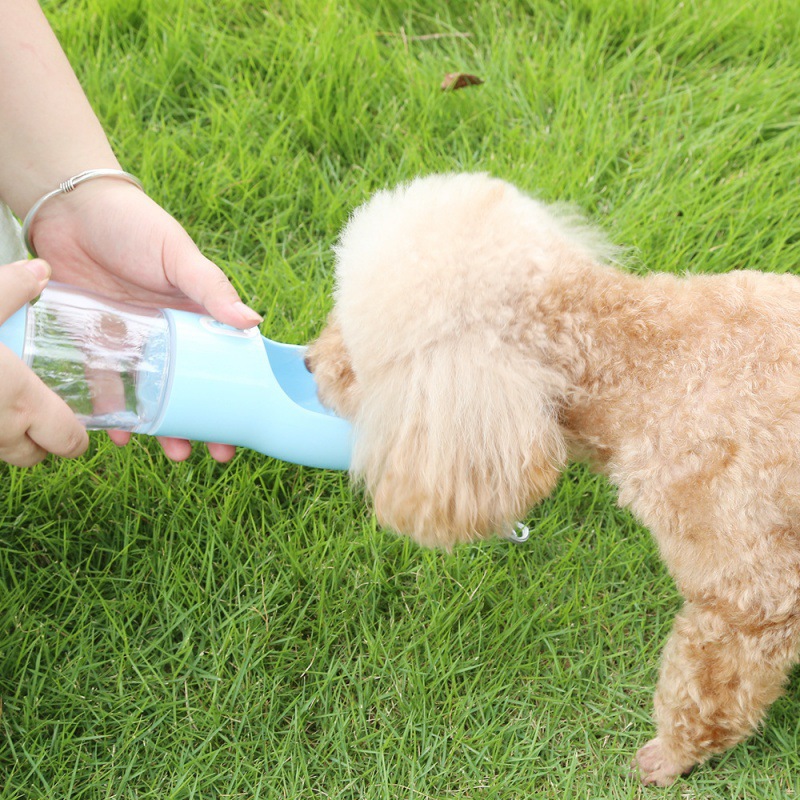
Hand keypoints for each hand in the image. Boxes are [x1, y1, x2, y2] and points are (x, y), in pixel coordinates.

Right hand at [0, 260, 88, 465]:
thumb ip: (12, 289)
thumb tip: (40, 271)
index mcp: (20, 400)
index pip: (66, 440)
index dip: (76, 439)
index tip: (78, 429)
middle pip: (32, 456)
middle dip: (40, 441)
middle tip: (39, 416)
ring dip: (6, 438)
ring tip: (3, 404)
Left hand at [28, 178, 262, 461]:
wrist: (71, 207)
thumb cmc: (134, 225)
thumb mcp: (178, 255)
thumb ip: (211, 287)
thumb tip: (254, 321)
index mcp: (195, 318)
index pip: (221, 367)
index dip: (231, 400)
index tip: (237, 433)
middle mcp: (167, 337)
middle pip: (187, 391)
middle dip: (197, 426)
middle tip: (200, 454)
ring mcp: (131, 343)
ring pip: (149, 396)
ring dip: (160, 427)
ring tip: (167, 451)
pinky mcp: (93, 342)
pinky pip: (103, 385)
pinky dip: (112, 410)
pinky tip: (119, 432)